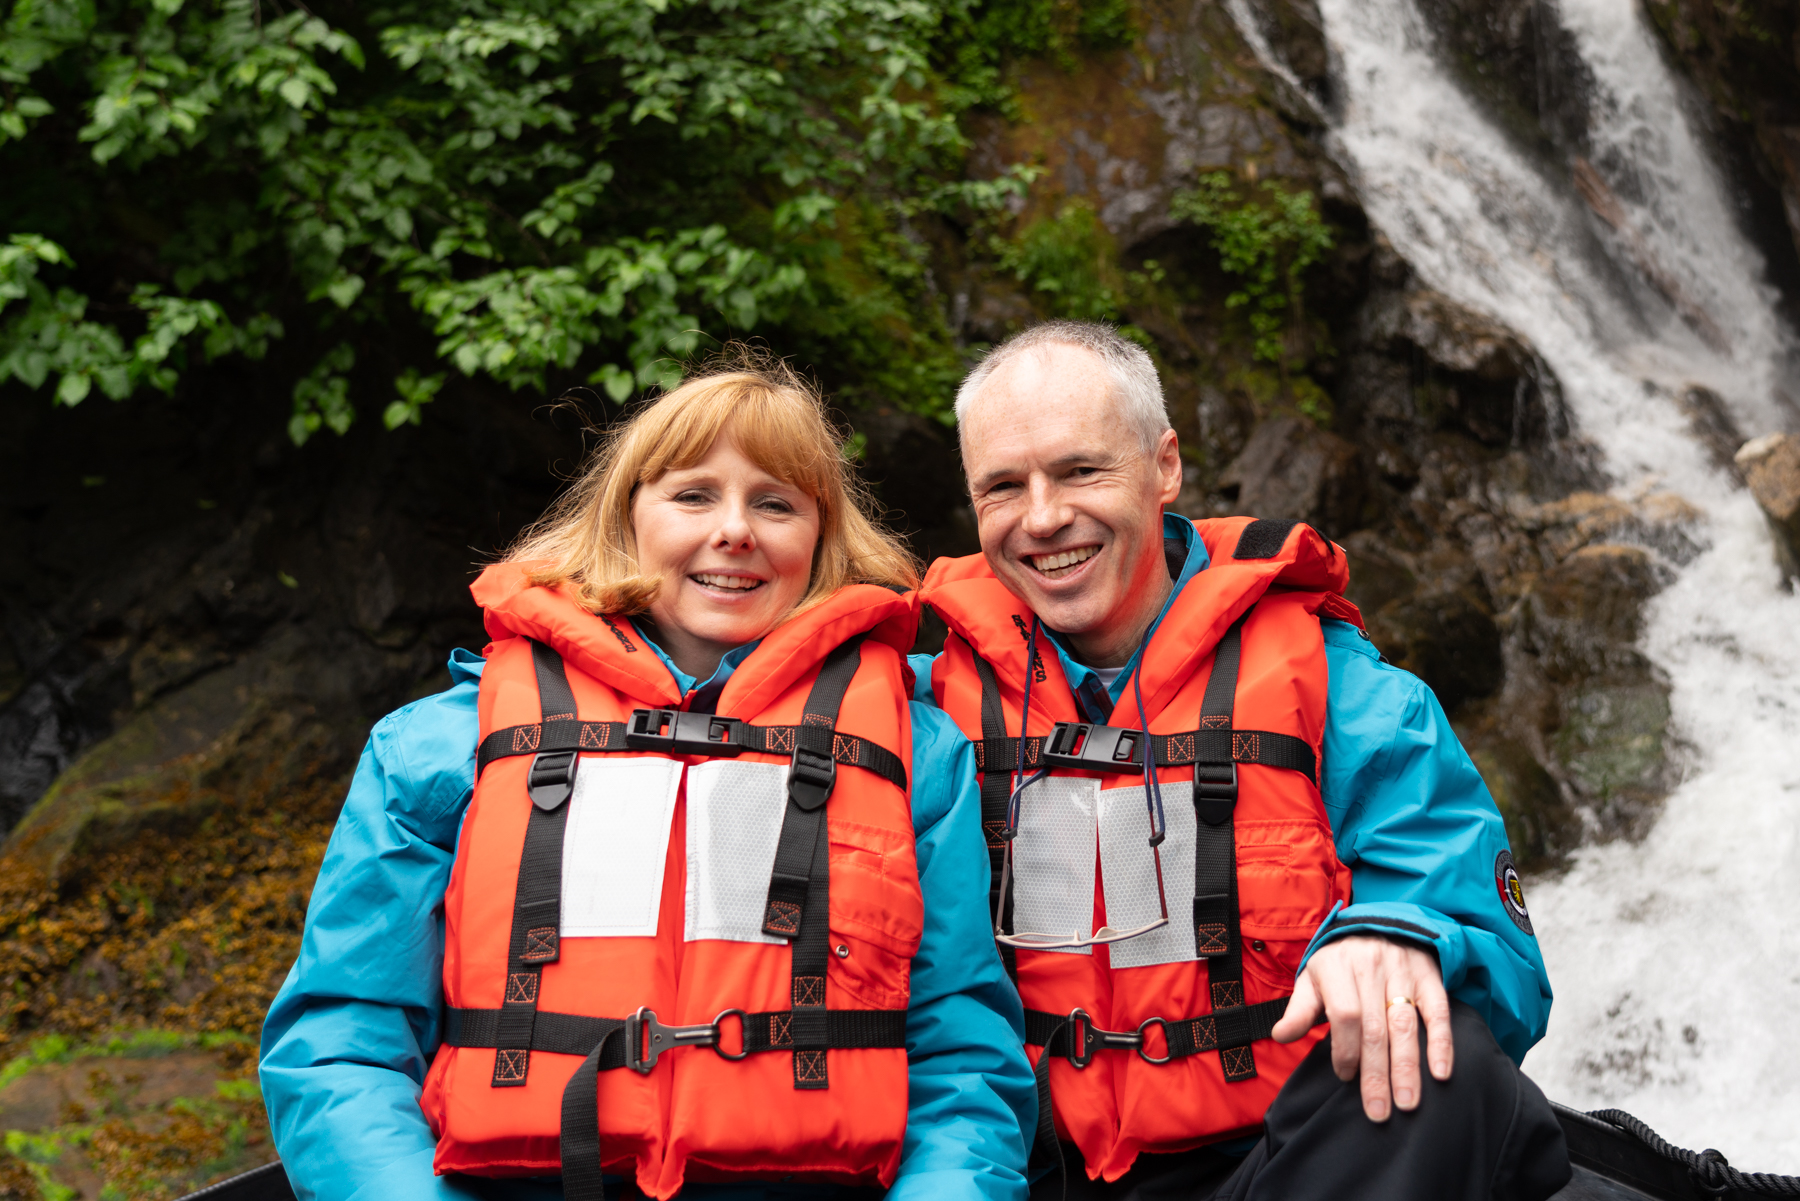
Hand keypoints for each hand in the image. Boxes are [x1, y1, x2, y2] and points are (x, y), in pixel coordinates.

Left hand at [1269, 935, 1451, 1121]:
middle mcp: (1372, 967)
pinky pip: (1438, 1013)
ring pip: (1405, 1025)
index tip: (1345, 1077)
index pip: (1345, 1015)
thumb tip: (1280, 1035)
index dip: (1345, 1050)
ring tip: (1407, 1103)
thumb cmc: (1340, 963)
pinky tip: (1440, 1072)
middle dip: (1377, 1074)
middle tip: (1378, 1112)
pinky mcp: (1429, 978)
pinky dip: (1441, 1043)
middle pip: (1375, 1028)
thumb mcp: (1313, 978)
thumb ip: (1299, 1009)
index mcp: (1338, 967)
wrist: (1380, 924)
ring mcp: (1403, 972)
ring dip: (1407, 1068)